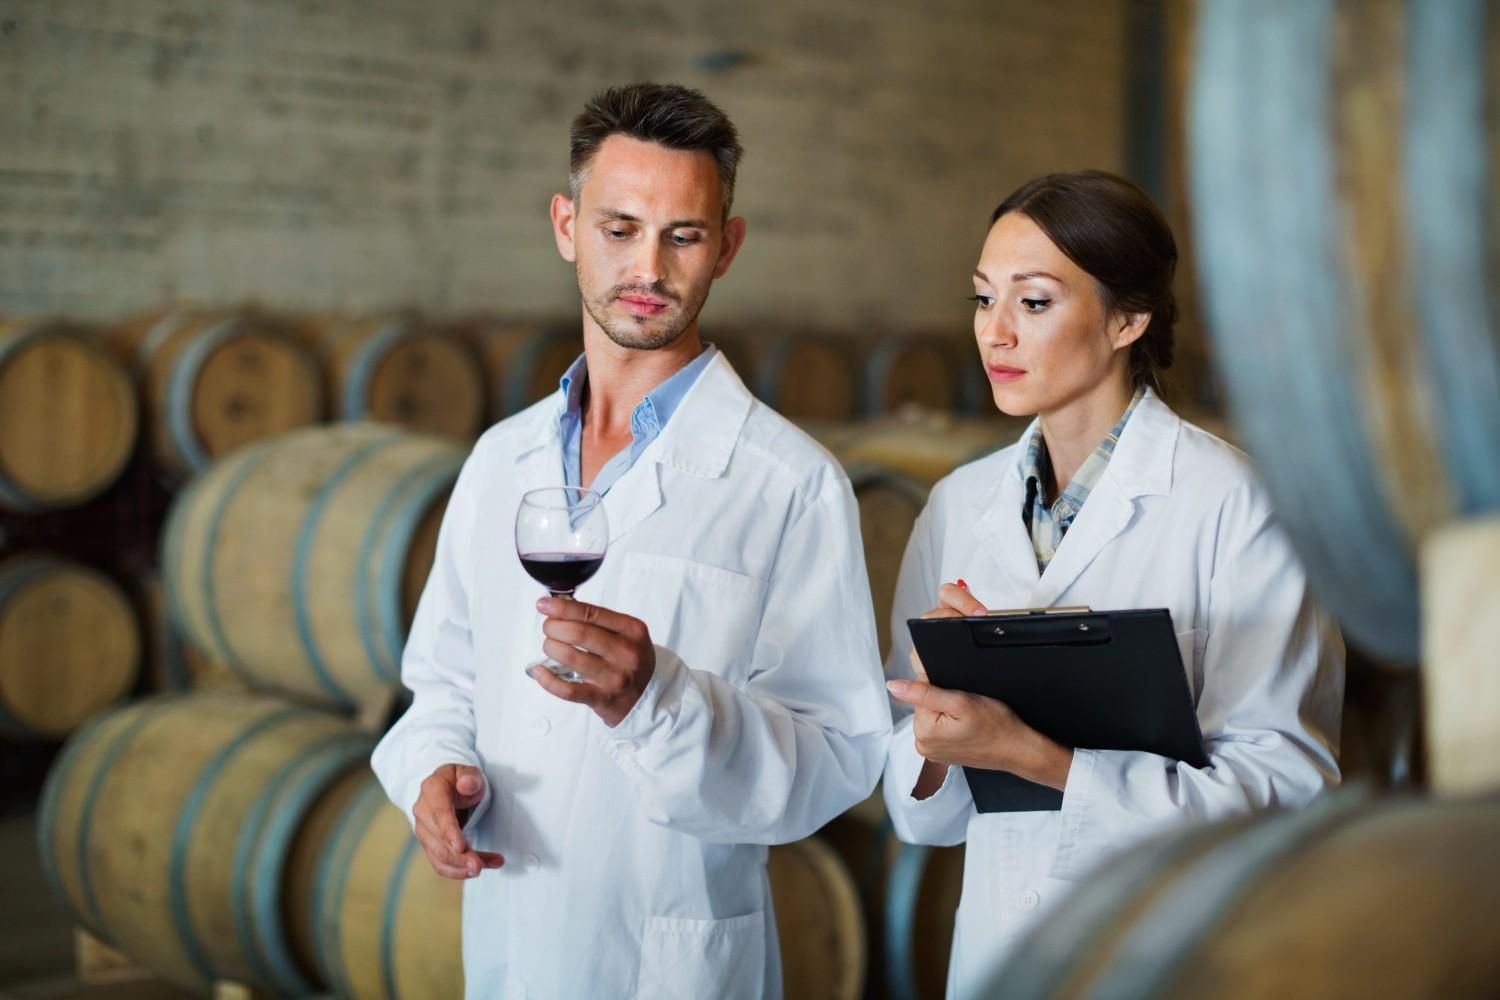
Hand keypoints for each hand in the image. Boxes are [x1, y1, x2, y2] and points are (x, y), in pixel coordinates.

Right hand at [413, 764, 504, 878]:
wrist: (445, 787)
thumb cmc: (460, 780)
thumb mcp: (468, 772)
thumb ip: (470, 777)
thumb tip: (467, 785)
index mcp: (432, 790)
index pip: (439, 814)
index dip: (449, 831)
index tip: (461, 846)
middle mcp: (422, 811)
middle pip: (438, 840)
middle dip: (458, 856)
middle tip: (478, 866)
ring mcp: (423, 830)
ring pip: (439, 855)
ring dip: (461, 866)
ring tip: (483, 867)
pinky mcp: (429, 844)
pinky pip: (439, 863)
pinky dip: (457, 871)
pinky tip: (475, 871)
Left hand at [532, 596, 654, 726]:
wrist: (647, 696)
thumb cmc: (631, 660)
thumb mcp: (627, 633)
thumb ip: (599, 620)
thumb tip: (561, 606)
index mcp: (632, 630)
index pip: (592, 613)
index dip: (563, 607)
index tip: (545, 605)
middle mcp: (626, 653)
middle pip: (579, 633)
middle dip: (554, 626)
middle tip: (548, 627)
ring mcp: (614, 677)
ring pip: (570, 657)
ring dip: (550, 647)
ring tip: (549, 645)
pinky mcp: (601, 698)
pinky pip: (567, 689)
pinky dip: (547, 679)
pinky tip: (540, 671)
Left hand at [891, 580, 1071, 792]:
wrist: (1020, 750)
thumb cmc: (997, 726)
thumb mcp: (961, 702)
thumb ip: (924, 692)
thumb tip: (892, 685)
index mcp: (923, 732)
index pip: (920, 691)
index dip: (939, 683)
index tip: (959, 689)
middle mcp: (923, 745)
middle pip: (926, 703)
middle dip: (944, 697)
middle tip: (970, 703)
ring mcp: (932, 752)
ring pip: (934, 714)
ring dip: (949, 709)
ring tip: (971, 715)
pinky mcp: (943, 753)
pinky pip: (941, 728)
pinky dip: (952, 722)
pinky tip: (968, 724)